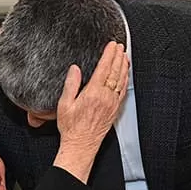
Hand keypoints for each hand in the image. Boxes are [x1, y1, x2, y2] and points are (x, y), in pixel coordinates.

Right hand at [53, 42, 129, 182]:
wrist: (81, 145)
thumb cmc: (71, 127)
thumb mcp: (64, 104)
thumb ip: (71, 85)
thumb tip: (75, 69)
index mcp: (93, 93)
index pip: (104, 68)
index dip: (109, 54)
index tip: (111, 45)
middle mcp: (105, 97)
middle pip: (115, 72)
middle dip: (118, 56)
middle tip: (120, 46)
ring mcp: (112, 103)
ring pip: (122, 80)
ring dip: (124, 66)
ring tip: (124, 55)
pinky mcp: (115, 109)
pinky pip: (123, 91)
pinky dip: (125, 79)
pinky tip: (125, 74)